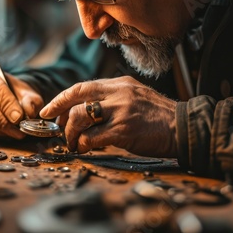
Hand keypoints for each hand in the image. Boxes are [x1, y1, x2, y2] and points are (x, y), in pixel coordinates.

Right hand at [0, 69, 43, 138]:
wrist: (12, 97)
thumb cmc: (19, 95)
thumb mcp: (30, 95)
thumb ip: (31, 101)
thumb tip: (29, 112)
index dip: (7, 105)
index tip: (18, 118)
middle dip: (0, 121)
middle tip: (17, 131)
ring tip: (13, 133)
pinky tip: (4, 134)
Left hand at [39, 76, 178, 156]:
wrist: (182, 127)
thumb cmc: (159, 116)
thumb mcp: (136, 96)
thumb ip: (113, 99)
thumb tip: (88, 111)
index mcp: (119, 84)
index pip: (82, 86)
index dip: (61, 98)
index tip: (49, 110)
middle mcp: (118, 93)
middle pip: (76, 98)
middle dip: (58, 113)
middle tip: (55, 127)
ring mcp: (120, 110)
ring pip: (80, 116)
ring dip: (71, 132)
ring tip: (73, 142)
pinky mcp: (123, 129)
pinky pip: (92, 136)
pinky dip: (83, 144)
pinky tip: (84, 148)